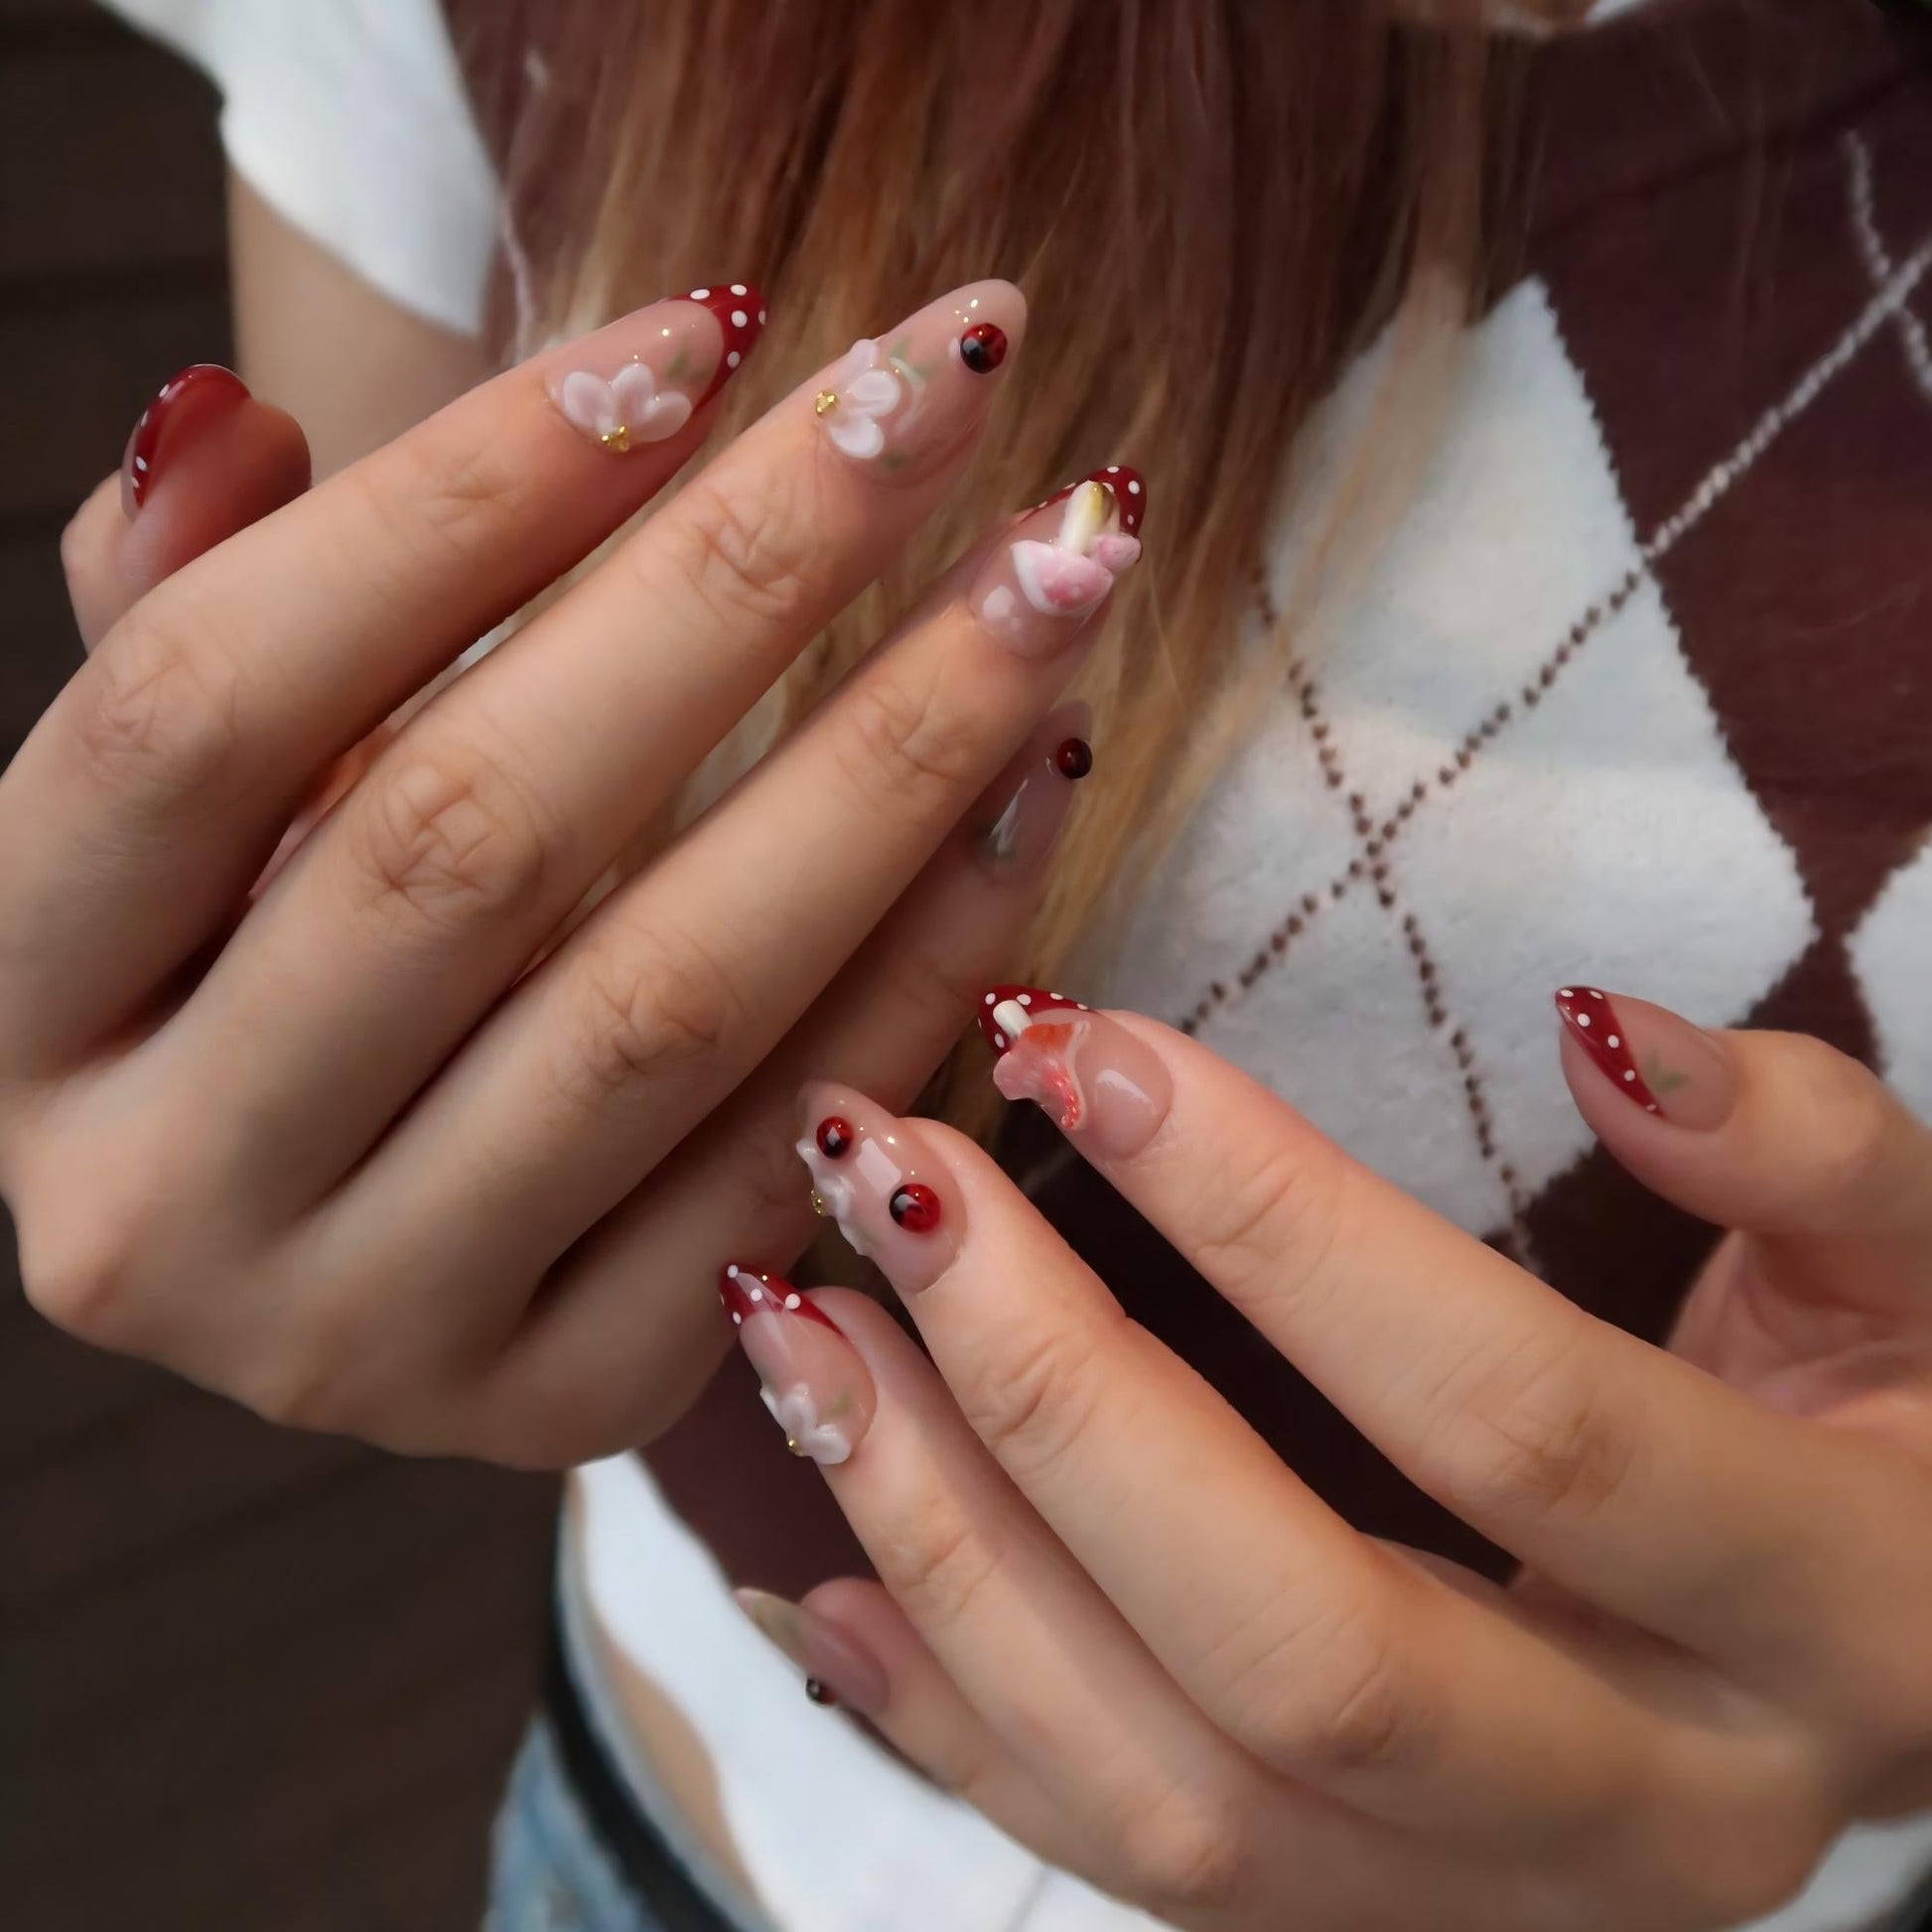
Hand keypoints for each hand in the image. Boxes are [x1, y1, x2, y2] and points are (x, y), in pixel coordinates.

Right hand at [4, 282, 1149, 1463]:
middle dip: (741, 582)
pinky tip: (1036, 785)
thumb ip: (186, 612)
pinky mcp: (561, 1401)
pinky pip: (783, 1154)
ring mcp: (364, 1335)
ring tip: (1056, 576)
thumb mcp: (189, 806)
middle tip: (947, 386)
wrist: (333, 1240)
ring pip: (662, 1008)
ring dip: (894, 761)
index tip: (699, 337)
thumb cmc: (273, 960)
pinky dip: (930, 961)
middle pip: (463, 842)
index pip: (206, 708)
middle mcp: (157, 1200)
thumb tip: (232, 422)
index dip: (454, 504)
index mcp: (19, 1004)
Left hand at [727, 990, 1931, 1928]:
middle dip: (1056, 1395)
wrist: (1907, 1662)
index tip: (1077, 1046)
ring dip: (953, 1553)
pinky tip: (821, 1577)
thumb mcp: (1919, 1269)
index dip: (1283, 1229)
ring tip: (798, 1330)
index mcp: (1828, 1619)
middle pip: (1310, 1653)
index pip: (1519, 1428)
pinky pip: (1133, 1864)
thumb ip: (1804, 1151)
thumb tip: (1601, 1035)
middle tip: (888, 1175)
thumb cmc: (1898, 1426)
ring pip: (1180, 1798)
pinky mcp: (1373, 1931)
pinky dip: (958, 1725)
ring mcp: (1496, 1913)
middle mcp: (1658, 1815)